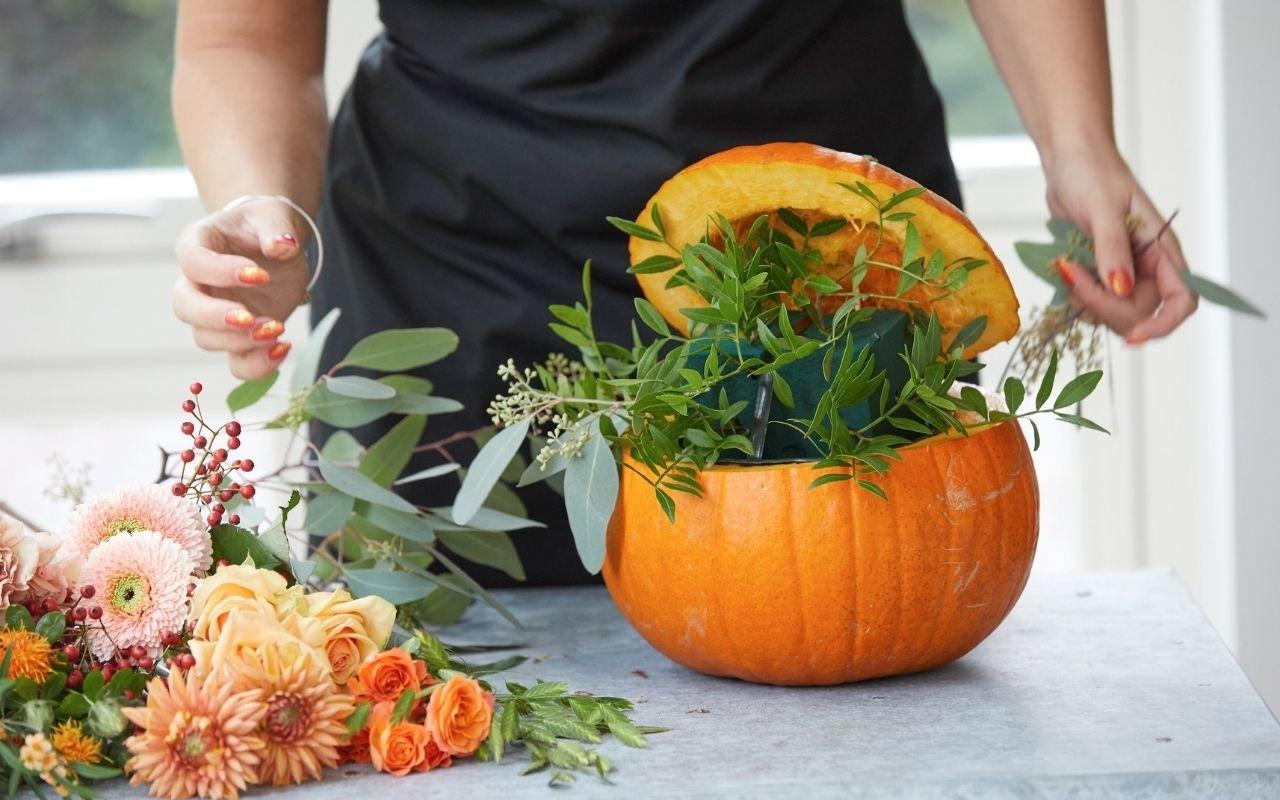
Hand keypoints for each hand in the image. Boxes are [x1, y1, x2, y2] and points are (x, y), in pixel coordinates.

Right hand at [173, 199, 311, 378]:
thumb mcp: (274, 217)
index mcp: (197, 245)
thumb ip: (277, 228)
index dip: (220, 272)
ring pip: (207, 338)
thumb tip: (283, 245)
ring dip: (241, 342)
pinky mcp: (237, 336)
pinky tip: (283, 349)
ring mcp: (213, 313)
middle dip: (216, 317)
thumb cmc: (265, 226)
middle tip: (250, 318)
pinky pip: (236, 362)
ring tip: (277, 329)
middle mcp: (197, 282)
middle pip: (185, 307)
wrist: (274, 245)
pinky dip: (257, 365)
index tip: (259, 275)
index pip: (193, 262)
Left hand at [1044, 147, 1196, 343]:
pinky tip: (1062, 271)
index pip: (1182, 300)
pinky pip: (1089, 302)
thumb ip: (1111, 249)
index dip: (1164, 324)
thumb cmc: (1092, 173)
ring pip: (1110, 313)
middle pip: (1137, 314)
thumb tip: (1120, 289)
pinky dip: (1073, 295)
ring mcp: (1121, 273)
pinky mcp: (1096, 274)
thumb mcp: (1101, 208)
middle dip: (1103, 306)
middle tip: (1070, 275)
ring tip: (1065, 267)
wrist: (1069, 160)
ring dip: (1084, 301)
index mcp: (1162, 249)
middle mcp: (1146, 266)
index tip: (1134, 335)